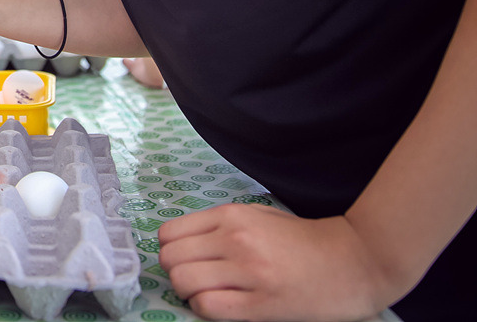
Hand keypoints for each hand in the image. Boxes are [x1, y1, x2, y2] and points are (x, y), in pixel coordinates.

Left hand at [159, 204, 391, 320]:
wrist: (356, 261)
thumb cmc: (304, 240)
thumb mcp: (259, 216)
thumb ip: (221, 225)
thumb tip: (183, 242)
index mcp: (231, 216)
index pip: (169, 233)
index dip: (170, 250)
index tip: (184, 258)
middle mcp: (234, 240)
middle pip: (170, 259)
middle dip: (174, 272)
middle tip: (193, 279)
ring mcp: (247, 272)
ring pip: (183, 282)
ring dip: (187, 292)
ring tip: (205, 293)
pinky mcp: (260, 304)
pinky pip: (208, 307)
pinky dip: (203, 309)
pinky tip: (219, 306)